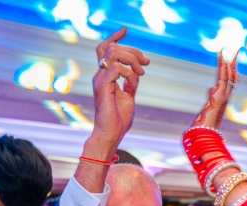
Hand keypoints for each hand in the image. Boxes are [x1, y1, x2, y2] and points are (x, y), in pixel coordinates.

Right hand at [86, 28, 148, 153]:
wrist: (110, 134)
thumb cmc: (118, 120)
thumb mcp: (128, 97)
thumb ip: (130, 83)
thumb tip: (136, 73)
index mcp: (105, 76)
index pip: (105, 49)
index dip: (115, 37)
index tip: (125, 30)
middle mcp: (100, 75)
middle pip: (111, 47)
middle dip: (132, 50)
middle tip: (146, 62)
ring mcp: (100, 80)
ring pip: (113, 52)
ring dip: (132, 59)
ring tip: (141, 72)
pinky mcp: (103, 87)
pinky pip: (117, 68)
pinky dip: (129, 73)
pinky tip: (132, 84)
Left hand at [191, 52, 237, 129]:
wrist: (208, 131)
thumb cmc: (207, 123)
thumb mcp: (209, 107)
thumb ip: (211, 96)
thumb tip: (212, 89)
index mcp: (224, 98)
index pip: (231, 82)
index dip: (233, 72)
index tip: (235, 63)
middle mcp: (227, 95)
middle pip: (233, 75)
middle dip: (234, 62)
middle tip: (237, 50)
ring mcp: (225, 94)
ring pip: (228, 74)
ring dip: (227, 61)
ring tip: (226, 49)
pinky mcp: (220, 93)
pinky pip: (222, 76)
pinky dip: (222, 66)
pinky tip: (221, 56)